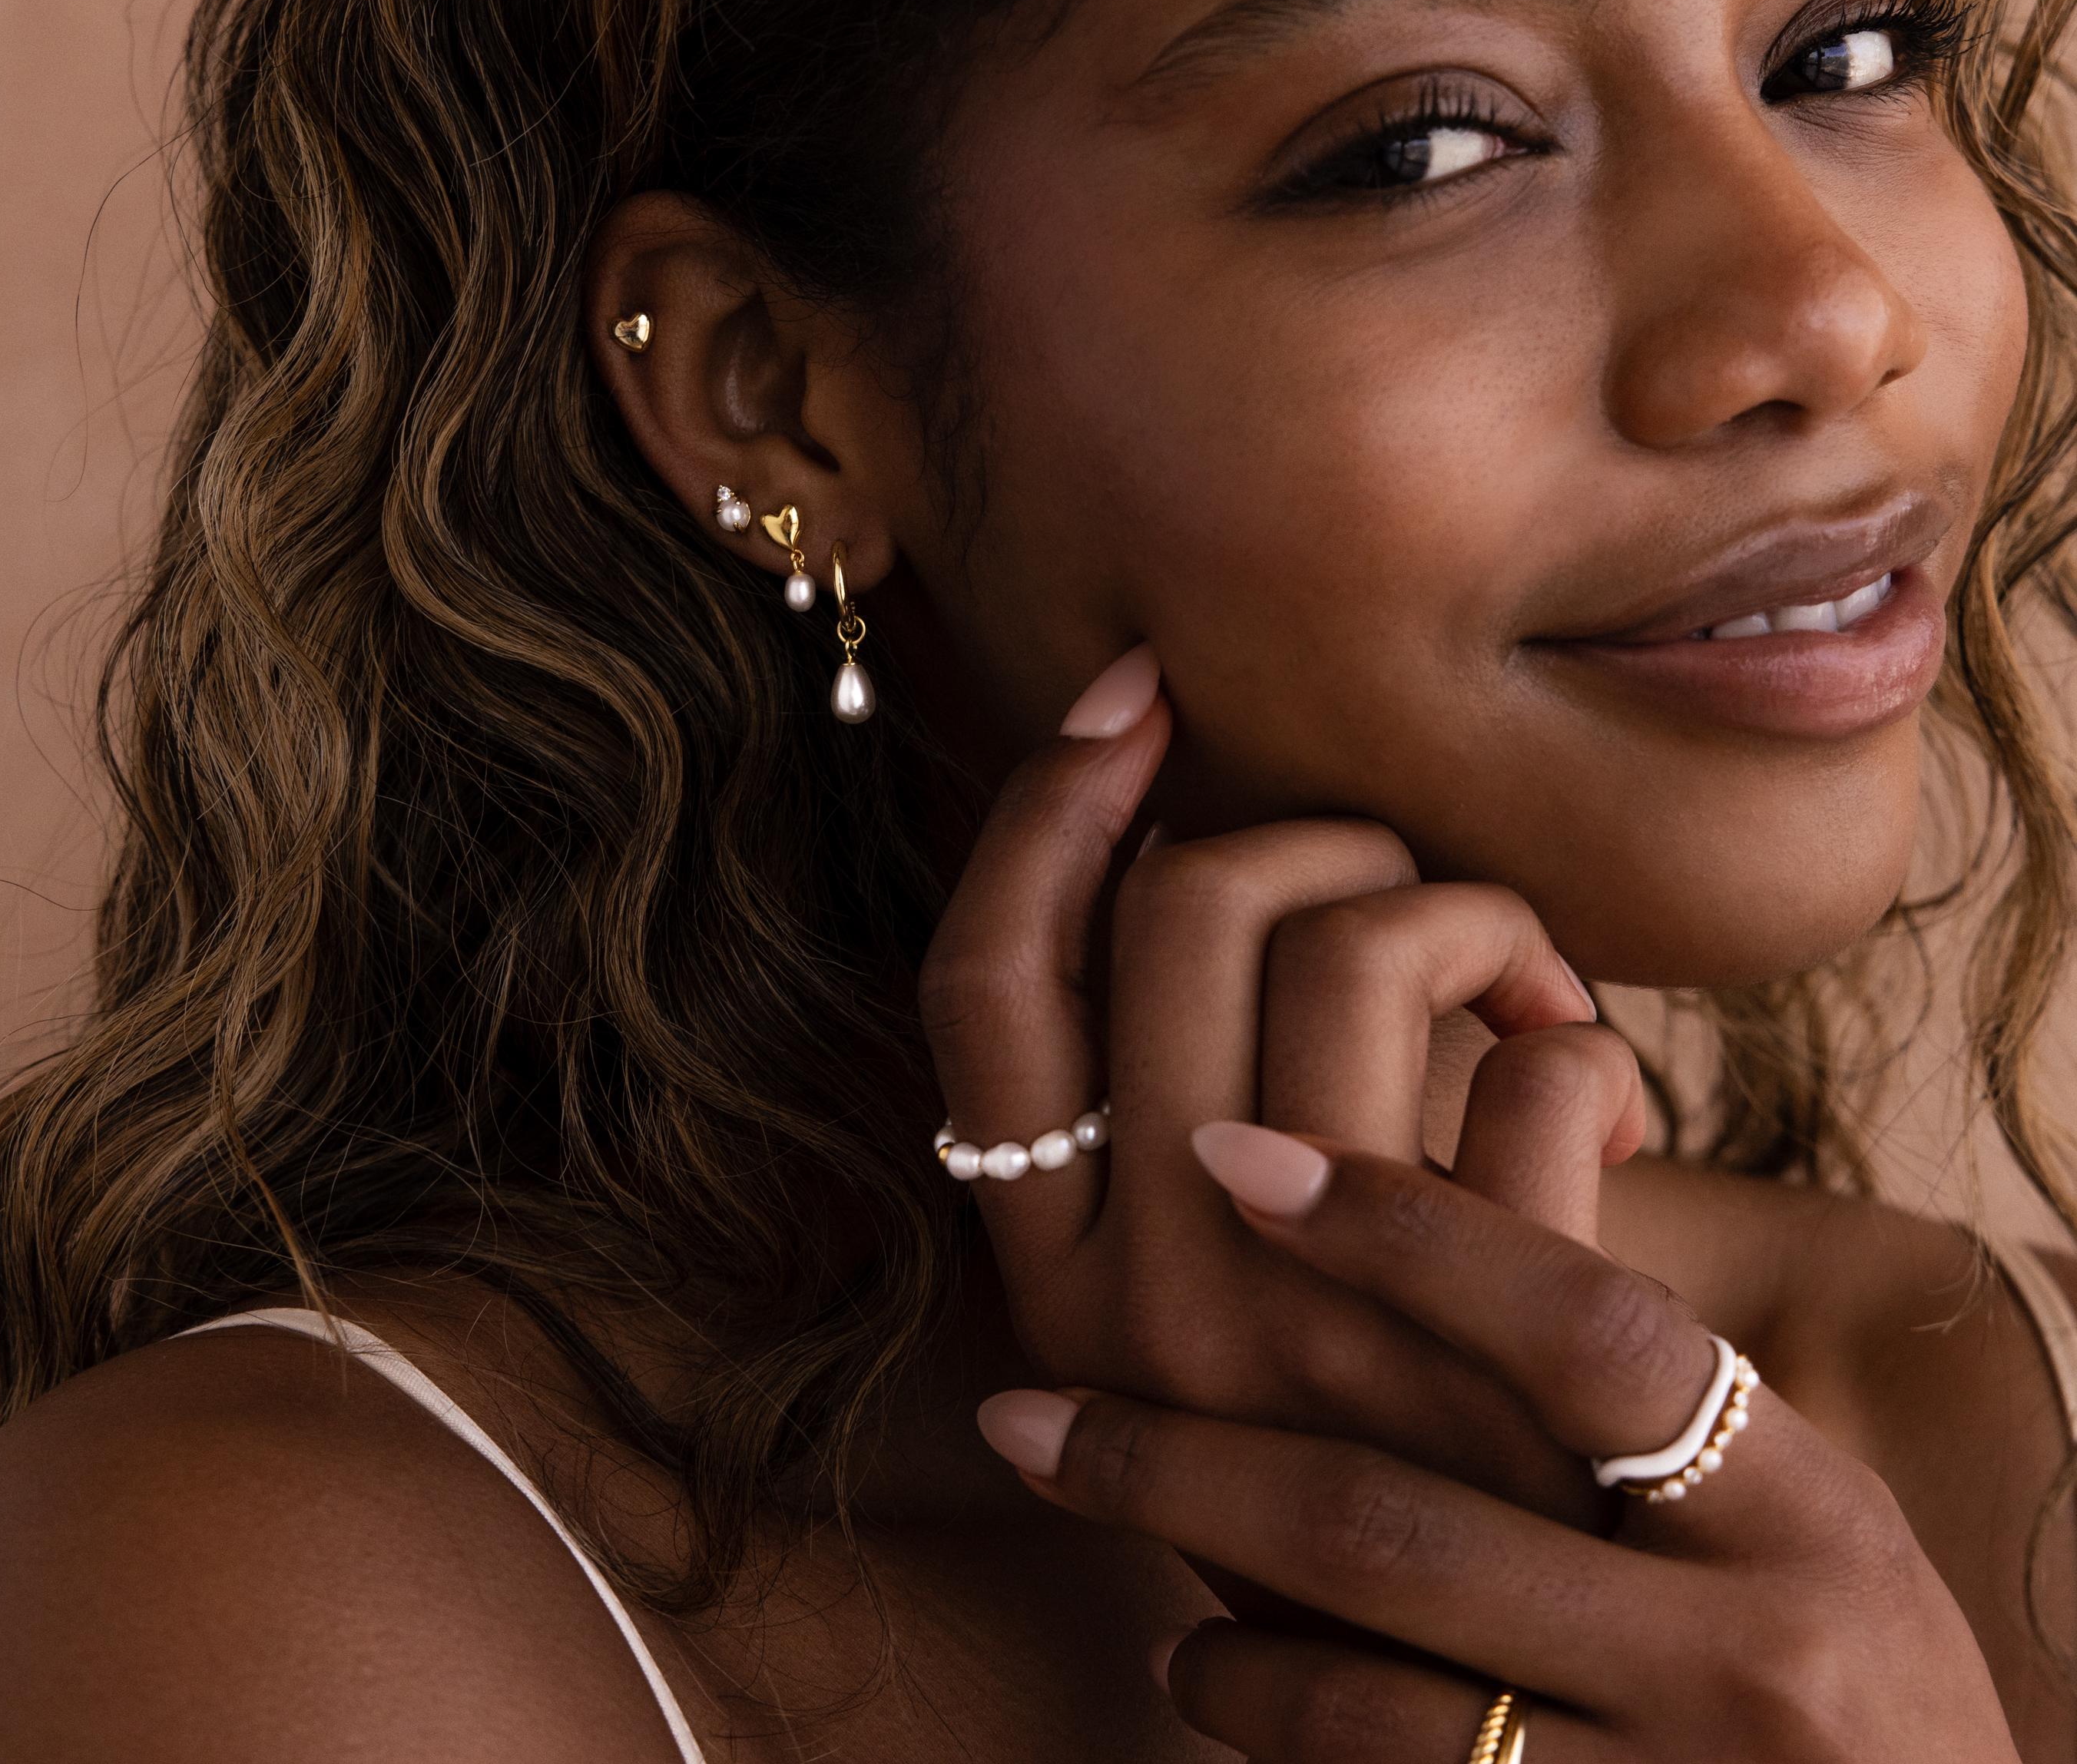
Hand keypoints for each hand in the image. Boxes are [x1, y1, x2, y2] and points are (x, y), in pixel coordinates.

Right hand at [918, 644, 1643, 1524]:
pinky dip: (1587, 1043)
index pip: (982, 982)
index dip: (1043, 808)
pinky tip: (1591, 1095)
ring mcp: (1311, 1315)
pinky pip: (1535, 1071)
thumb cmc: (1322, 1433)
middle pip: (1181, 907)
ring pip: (1359, 942)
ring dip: (1468, 914)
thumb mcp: (1162, 1297)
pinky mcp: (1482, 1346)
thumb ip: (1137, 1115)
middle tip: (1395, 900)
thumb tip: (1169, 846)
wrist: (1476, 1686)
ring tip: (1518, 994)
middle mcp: (1142, 1283)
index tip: (1135, 694)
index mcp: (1044, 1263)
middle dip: (1316, 840)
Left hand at [975, 1142, 2015, 1761]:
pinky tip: (1194, 1667)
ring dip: (1184, 1596)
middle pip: (1392, 1520)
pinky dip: (1259, 1711)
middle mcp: (1739, 1652)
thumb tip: (1401, 1179)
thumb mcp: (1797, 1497)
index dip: (1401, 1228)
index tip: (1222, 1151)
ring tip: (1083, 1520)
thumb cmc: (1838, 1650)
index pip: (1579, 1335)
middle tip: (1022, 1412)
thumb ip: (1631, 1367)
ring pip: (1349, 1680)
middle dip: (1176, 1460)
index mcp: (1797, 1514)